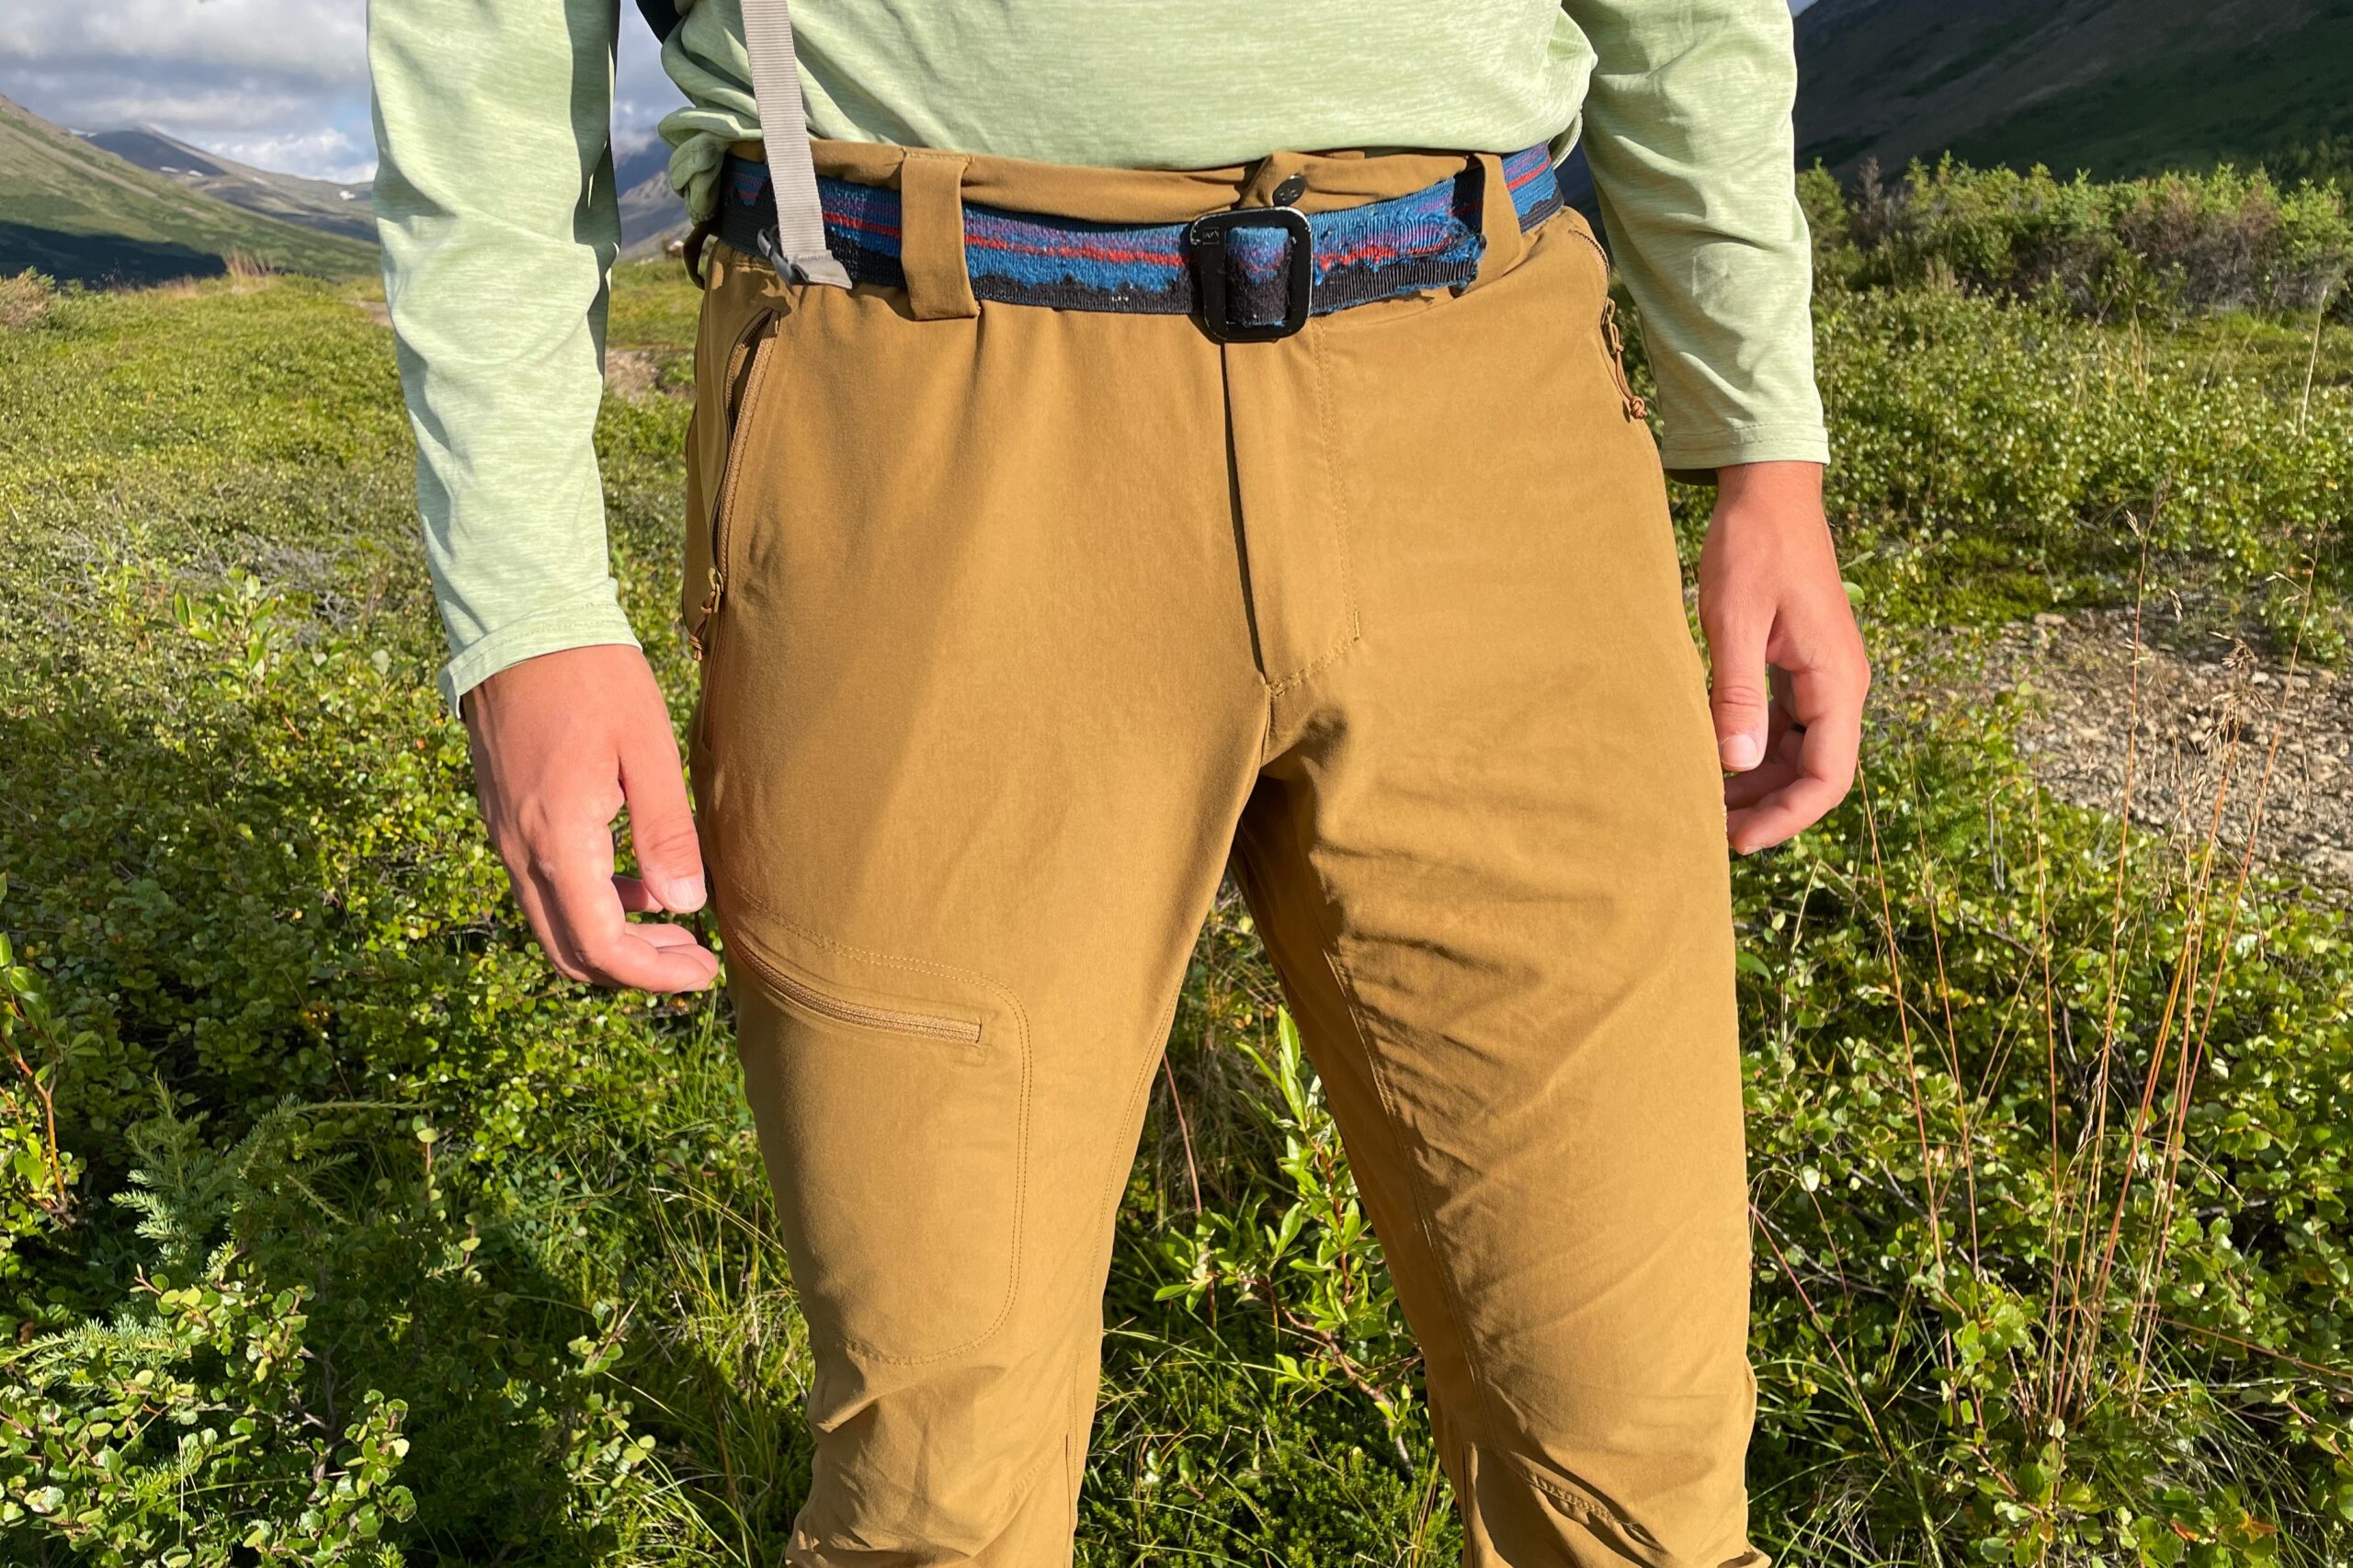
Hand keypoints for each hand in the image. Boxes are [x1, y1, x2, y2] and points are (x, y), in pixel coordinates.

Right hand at [462, 644, 719, 990]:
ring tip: (673, 922)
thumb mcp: (647, 749)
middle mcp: (520, 850)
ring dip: (610, 937)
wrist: (519, 621)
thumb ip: (665, 834)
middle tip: (692, 959)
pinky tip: (634, 878)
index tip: (704, 973)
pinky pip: (542, 887)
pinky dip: (588, 903)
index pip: (602, 946)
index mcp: (558, 841)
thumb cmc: (592, 677)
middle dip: (633, 969)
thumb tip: (686, 906)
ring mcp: (503, 835)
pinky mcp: (502, 816)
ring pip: (552, 924)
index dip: (655, 975)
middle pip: (569, 952)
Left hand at [1697, 461, 1869, 853]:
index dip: (1786, 818)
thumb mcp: (1735, 621)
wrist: (1769, 491)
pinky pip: (1784, 727)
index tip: (1738, 840)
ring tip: (1704, 802)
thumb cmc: (1753, 546)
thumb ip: (1737, 693)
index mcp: (1836, 680)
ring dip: (1757, 784)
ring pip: (1798, 755)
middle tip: (1708, 830)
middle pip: (1815, 774)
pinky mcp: (1799, 668)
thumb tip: (1736, 764)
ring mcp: (1821, 678)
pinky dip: (1752, 751)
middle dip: (1767, 808)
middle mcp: (1839, 686)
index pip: (1827, 777)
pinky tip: (1712, 760)